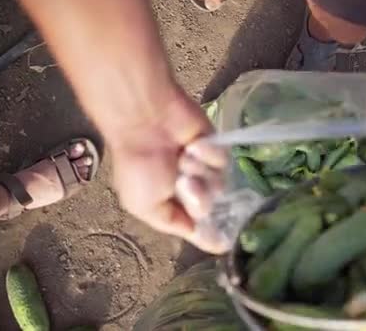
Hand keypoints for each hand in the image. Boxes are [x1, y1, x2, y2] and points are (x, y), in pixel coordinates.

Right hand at [110, 89, 227, 252]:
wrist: (147, 122)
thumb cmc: (139, 166)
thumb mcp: (145, 206)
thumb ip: (173, 224)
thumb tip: (197, 235)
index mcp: (172, 205)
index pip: (197, 227)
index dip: (211, 235)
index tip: (225, 243)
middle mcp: (191, 189)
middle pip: (211, 208)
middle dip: (198, 198)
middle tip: (182, 181)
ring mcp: (205, 168)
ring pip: (219, 186)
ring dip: (200, 174)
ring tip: (182, 159)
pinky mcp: (216, 148)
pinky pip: (222, 162)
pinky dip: (207, 155)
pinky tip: (191, 145)